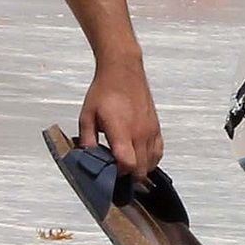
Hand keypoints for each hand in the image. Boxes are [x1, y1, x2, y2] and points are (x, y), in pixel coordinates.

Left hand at [79, 63, 161, 178]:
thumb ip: (86, 139)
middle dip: (128, 174)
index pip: (128, 164)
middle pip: (141, 168)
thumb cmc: (105, 89)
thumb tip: (86, 157)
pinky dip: (151, 159)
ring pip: (152, 162)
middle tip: (116, 170)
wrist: (123, 69)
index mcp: (122, 130)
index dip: (119, 173)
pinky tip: (139, 156)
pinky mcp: (156, 126)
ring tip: (127, 163)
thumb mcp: (87, 115)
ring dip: (140, 168)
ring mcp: (150, 130)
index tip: (111, 171)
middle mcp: (140, 132)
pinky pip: (159, 151)